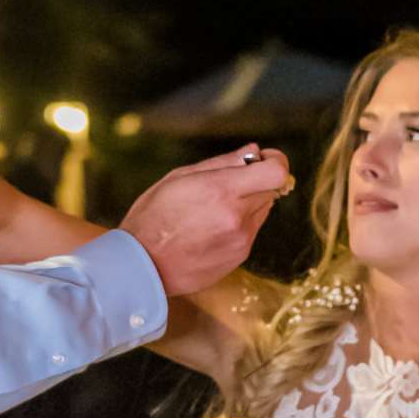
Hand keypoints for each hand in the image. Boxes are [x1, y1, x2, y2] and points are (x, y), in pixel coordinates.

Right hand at [122, 144, 291, 298]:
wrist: (142, 265)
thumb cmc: (154, 216)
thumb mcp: (180, 177)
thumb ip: (222, 163)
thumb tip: (254, 152)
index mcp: (222, 191)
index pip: (276, 173)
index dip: (275, 161)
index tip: (263, 159)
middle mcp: (237, 217)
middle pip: (272, 189)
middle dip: (257, 180)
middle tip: (231, 181)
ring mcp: (241, 240)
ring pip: (263, 210)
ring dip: (249, 202)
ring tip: (214, 208)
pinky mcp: (239, 257)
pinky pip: (251, 230)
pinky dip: (239, 223)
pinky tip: (210, 228)